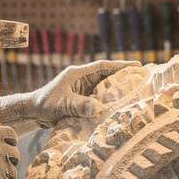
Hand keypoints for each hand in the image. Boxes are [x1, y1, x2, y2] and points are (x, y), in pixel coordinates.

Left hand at [0, 60, 138, 131]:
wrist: (34, 112)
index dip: (120, 65)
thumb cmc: (45, 105)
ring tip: (138, 93)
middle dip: (124, 77)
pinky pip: (100, 98)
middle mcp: (83, 79)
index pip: (103, 66)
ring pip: (105, 88)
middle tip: (144, 79)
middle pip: (108, 76)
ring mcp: (84, 89)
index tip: (136, 65)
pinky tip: (121, 107)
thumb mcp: (62, 104)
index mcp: (78, 73)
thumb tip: (98, 108)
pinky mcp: (83, 100)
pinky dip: (110, 101)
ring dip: (119, 90)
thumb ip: (78, 105)